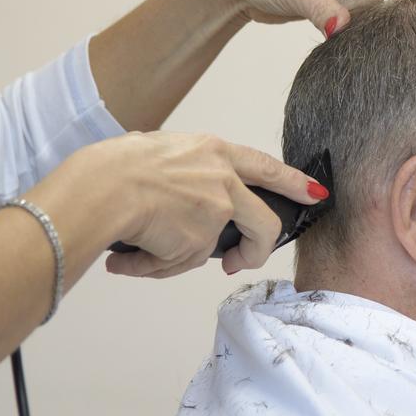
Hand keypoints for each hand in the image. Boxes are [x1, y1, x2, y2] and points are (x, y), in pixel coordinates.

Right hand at [64, 132, 325, 277]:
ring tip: (151, 254)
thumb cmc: (115, 169)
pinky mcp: (201, 241)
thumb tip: (184, 208)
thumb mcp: (158, 151)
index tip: (314, 193)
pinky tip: (129, 258)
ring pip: (212, 249)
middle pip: (265, 221)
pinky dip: (154, 264)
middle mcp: (223, 178)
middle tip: (241, 262)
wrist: (101, 189)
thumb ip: (184, 175)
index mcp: (213, 151)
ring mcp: (216, 210)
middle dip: (259, 248)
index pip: (266, 166)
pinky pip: (180, 263)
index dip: (293, 182)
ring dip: (182, 257)